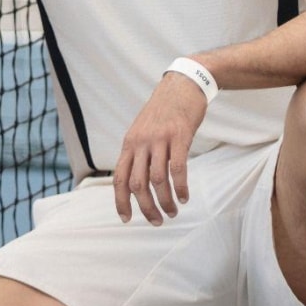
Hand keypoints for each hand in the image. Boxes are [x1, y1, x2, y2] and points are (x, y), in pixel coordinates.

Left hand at [113, 72, 208, 224]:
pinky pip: (178, 168)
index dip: (121, 201)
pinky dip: (181, 187)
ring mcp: (160, 138)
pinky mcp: (179, 136)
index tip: (126, 219)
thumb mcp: (143, 129)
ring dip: (165, 201)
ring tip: (173, 212)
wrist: (182, 84)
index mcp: (130, 143)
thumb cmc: (164, 110)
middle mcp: (141, 142)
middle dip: (146, 208)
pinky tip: (185, 197)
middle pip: (137, 184)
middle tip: (157, 221)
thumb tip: (137, 181)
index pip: (119, 178)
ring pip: (157, 180)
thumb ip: (139, 152)